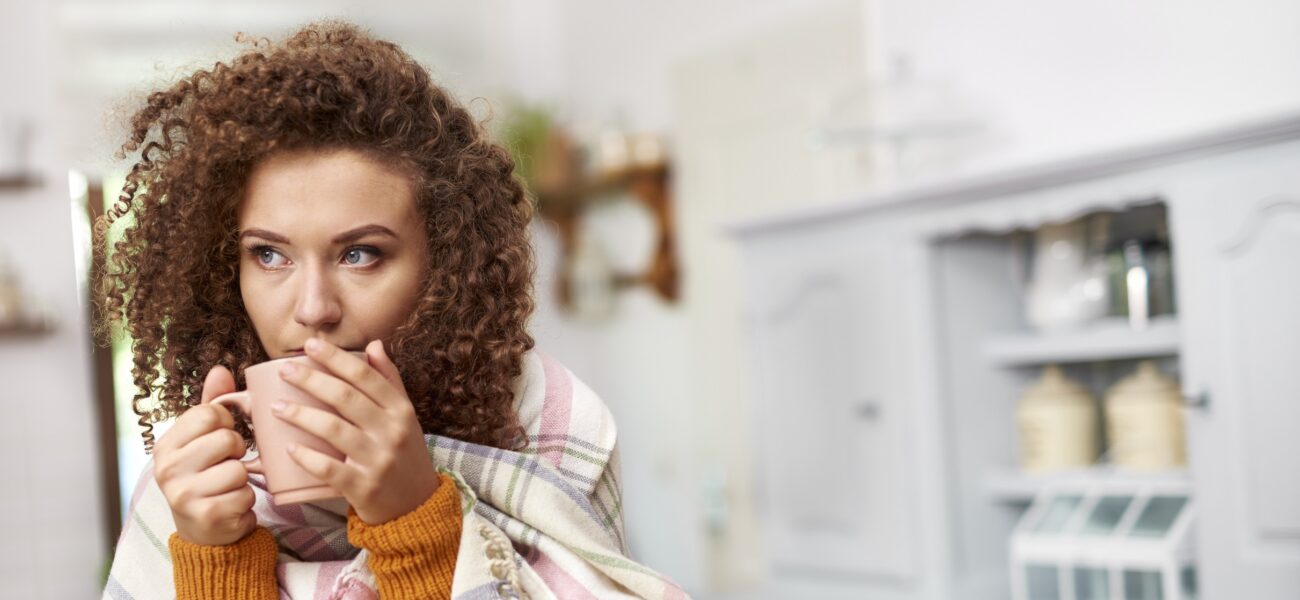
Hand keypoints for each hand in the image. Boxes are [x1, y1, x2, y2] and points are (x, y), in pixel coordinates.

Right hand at [154, 366, 258, 545]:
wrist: (202, 531)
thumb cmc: (205, 476)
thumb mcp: (202, 439)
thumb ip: (211, 405)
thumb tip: (220, 370)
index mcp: (166, 445)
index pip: (207, 413)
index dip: (226, 422)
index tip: (221, 437)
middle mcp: (168, 469)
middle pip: (226, 439)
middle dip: (237, 451)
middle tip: (226, 464)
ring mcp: (184, 494)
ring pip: (239, 468)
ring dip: (243, 478)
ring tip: (227, 486)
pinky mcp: (207, 515)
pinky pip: (246, 494)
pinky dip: (246, 499)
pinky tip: (231, 504)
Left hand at [274, 338, 440, 524]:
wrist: (416, 506)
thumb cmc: (404, 455)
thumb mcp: (404, 417)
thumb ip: (389, 381)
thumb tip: (373, 345)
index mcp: (401, 410)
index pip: (366, 376)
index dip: (336, 358)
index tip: (310, 346)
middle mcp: (392, 432)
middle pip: (346, 397)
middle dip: (311, 380)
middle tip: (284, 370)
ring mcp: (378, 460)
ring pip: (334, 430)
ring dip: (301, 415)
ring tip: (276, 407)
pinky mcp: (364, 487)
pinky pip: (330, 469)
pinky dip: (308, 458)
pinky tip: (289, 448)